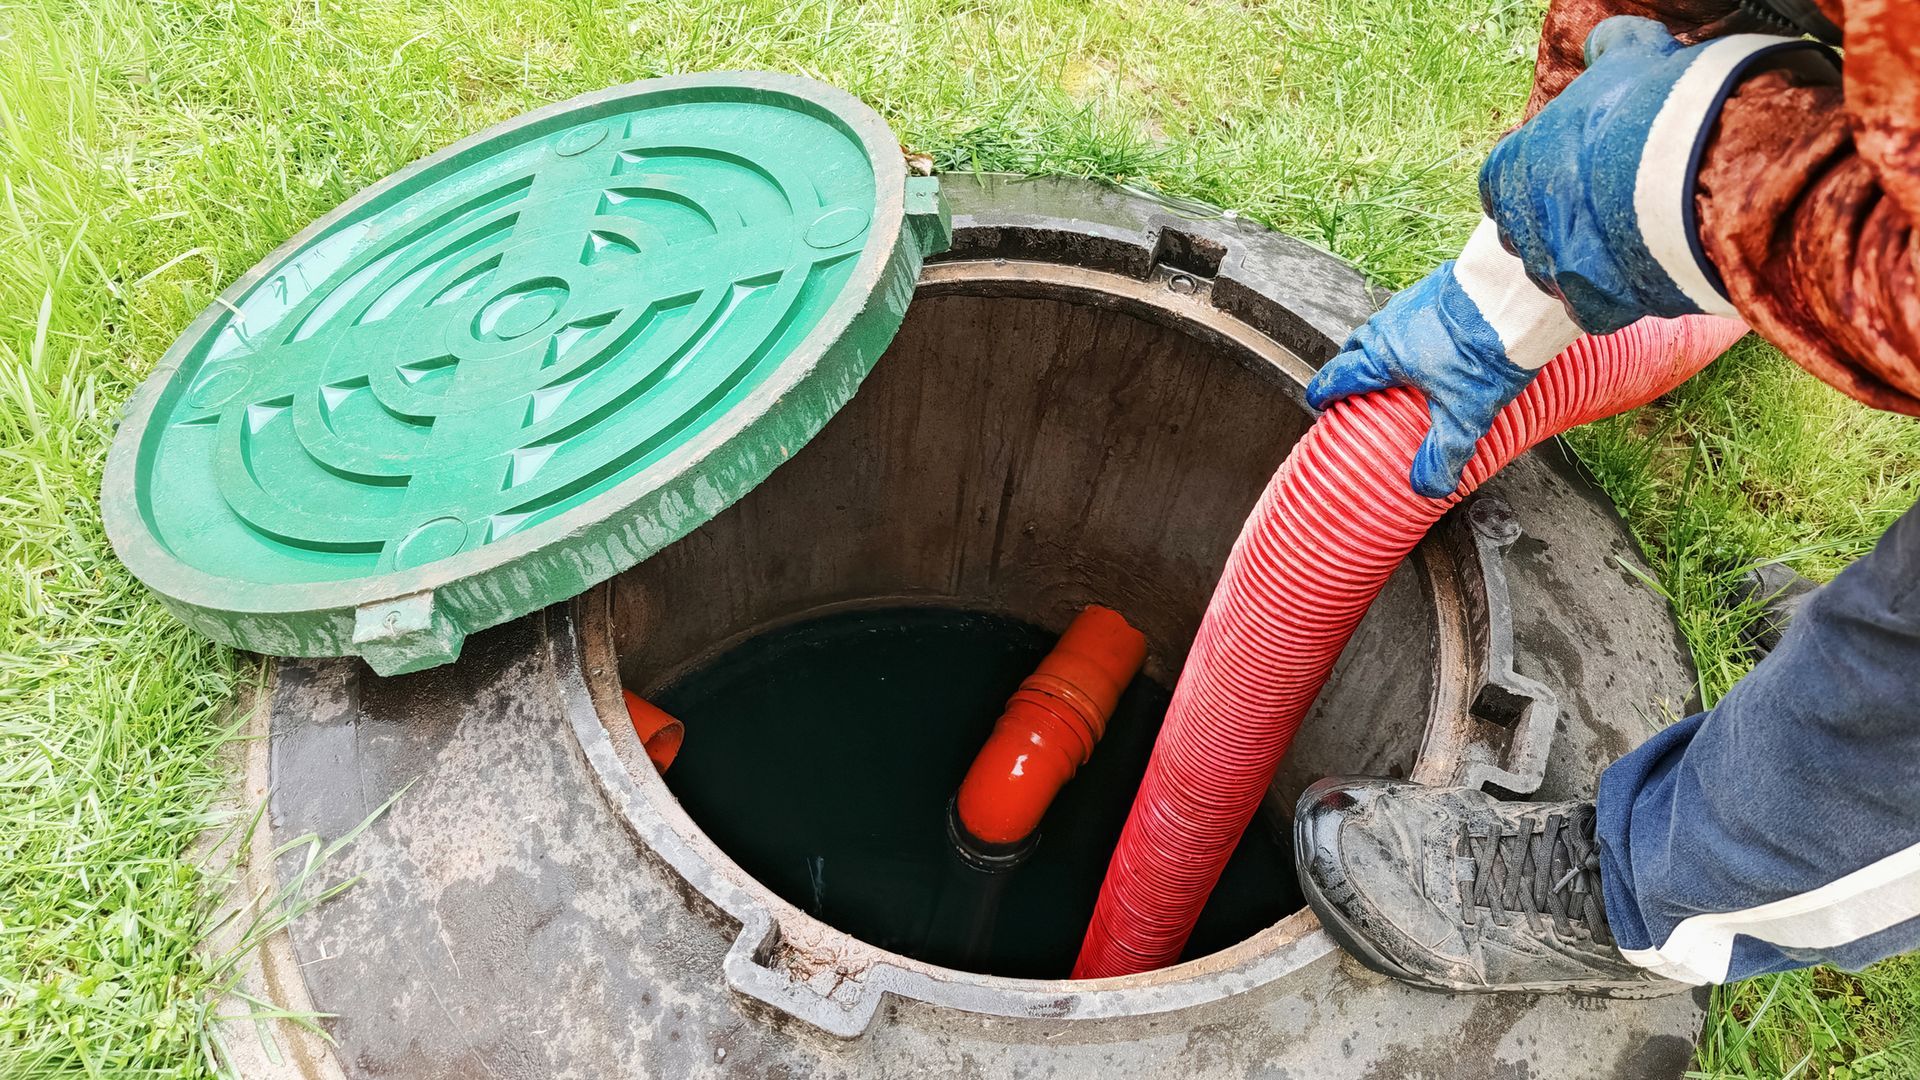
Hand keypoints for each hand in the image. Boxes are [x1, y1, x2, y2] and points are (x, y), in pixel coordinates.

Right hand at [1306, 220, 1580, 498]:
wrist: (1513, 298)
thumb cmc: (1482, 353)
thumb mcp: (1463, 415)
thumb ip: (1443, 453)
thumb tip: (1427, 487)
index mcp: (1382, 357)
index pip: (1340, 375)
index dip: (1325, 390)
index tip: (1319, 400)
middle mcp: (1388, 326)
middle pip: (1355, 345)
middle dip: (1349, 364)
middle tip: (1354, 382)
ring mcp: (1411, 301)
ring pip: (1382, 324)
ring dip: (1380, 342)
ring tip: (1395, 359)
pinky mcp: (1437, 286)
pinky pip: (1411, 309)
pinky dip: (1410, 325)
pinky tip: (1432, 335)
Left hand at [1483, 16, 1835, 334]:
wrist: (1693, 168)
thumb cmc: (1653, 108)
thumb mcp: (1633, 56)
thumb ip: (1611, 49)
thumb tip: (1606, 42)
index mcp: (1509, 168)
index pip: (1500, 181)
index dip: (1535, 179)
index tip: (1568, 175)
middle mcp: (1519, 224)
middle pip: (1526, 233)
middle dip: (1557, 224)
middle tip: (1606, 207)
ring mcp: (1552, 269)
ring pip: (1560, 274)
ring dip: (1588, 261)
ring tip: (1634, 238)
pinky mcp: (1591, 306)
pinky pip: (1596, 308)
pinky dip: (1619, 294)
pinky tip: (1650, 268)